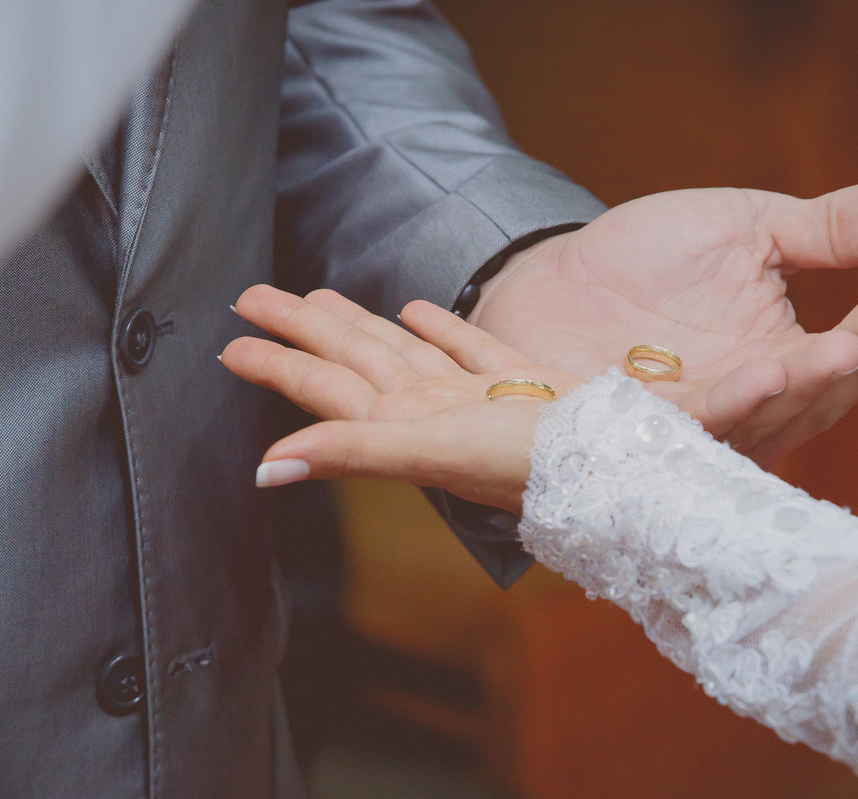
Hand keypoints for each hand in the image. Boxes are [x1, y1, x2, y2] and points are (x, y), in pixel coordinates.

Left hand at [221, 285, 646, 512]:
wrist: (625, 469)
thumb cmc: (534, 465)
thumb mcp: (433, 454)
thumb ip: (352, 453)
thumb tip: (264, 471)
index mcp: (406, 421)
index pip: (329, 383)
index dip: (280, 361)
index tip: (233, 341)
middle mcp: (432, 409)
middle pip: (354, 359)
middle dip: (304, 329)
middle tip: (253, 298)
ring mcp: (475, 399)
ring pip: (403, 352)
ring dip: (361, 327)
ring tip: (322, 300)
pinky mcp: (521, 387)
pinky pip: (469, 349)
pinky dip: (442, 329)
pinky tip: (420, 310)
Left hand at [470, 181, 857, 464]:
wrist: (549, 279)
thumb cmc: (648, 259)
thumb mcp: (746, 230)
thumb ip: (824, 231)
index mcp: (785, 356)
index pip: (857, 359)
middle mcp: (751, 402)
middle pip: (824, 396)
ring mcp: (699, 424)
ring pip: (770, 416)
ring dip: (812, 384)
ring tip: (847, 346)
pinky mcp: (643, 430)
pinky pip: (697, 423)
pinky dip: (736, 401)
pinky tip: (770, 369)